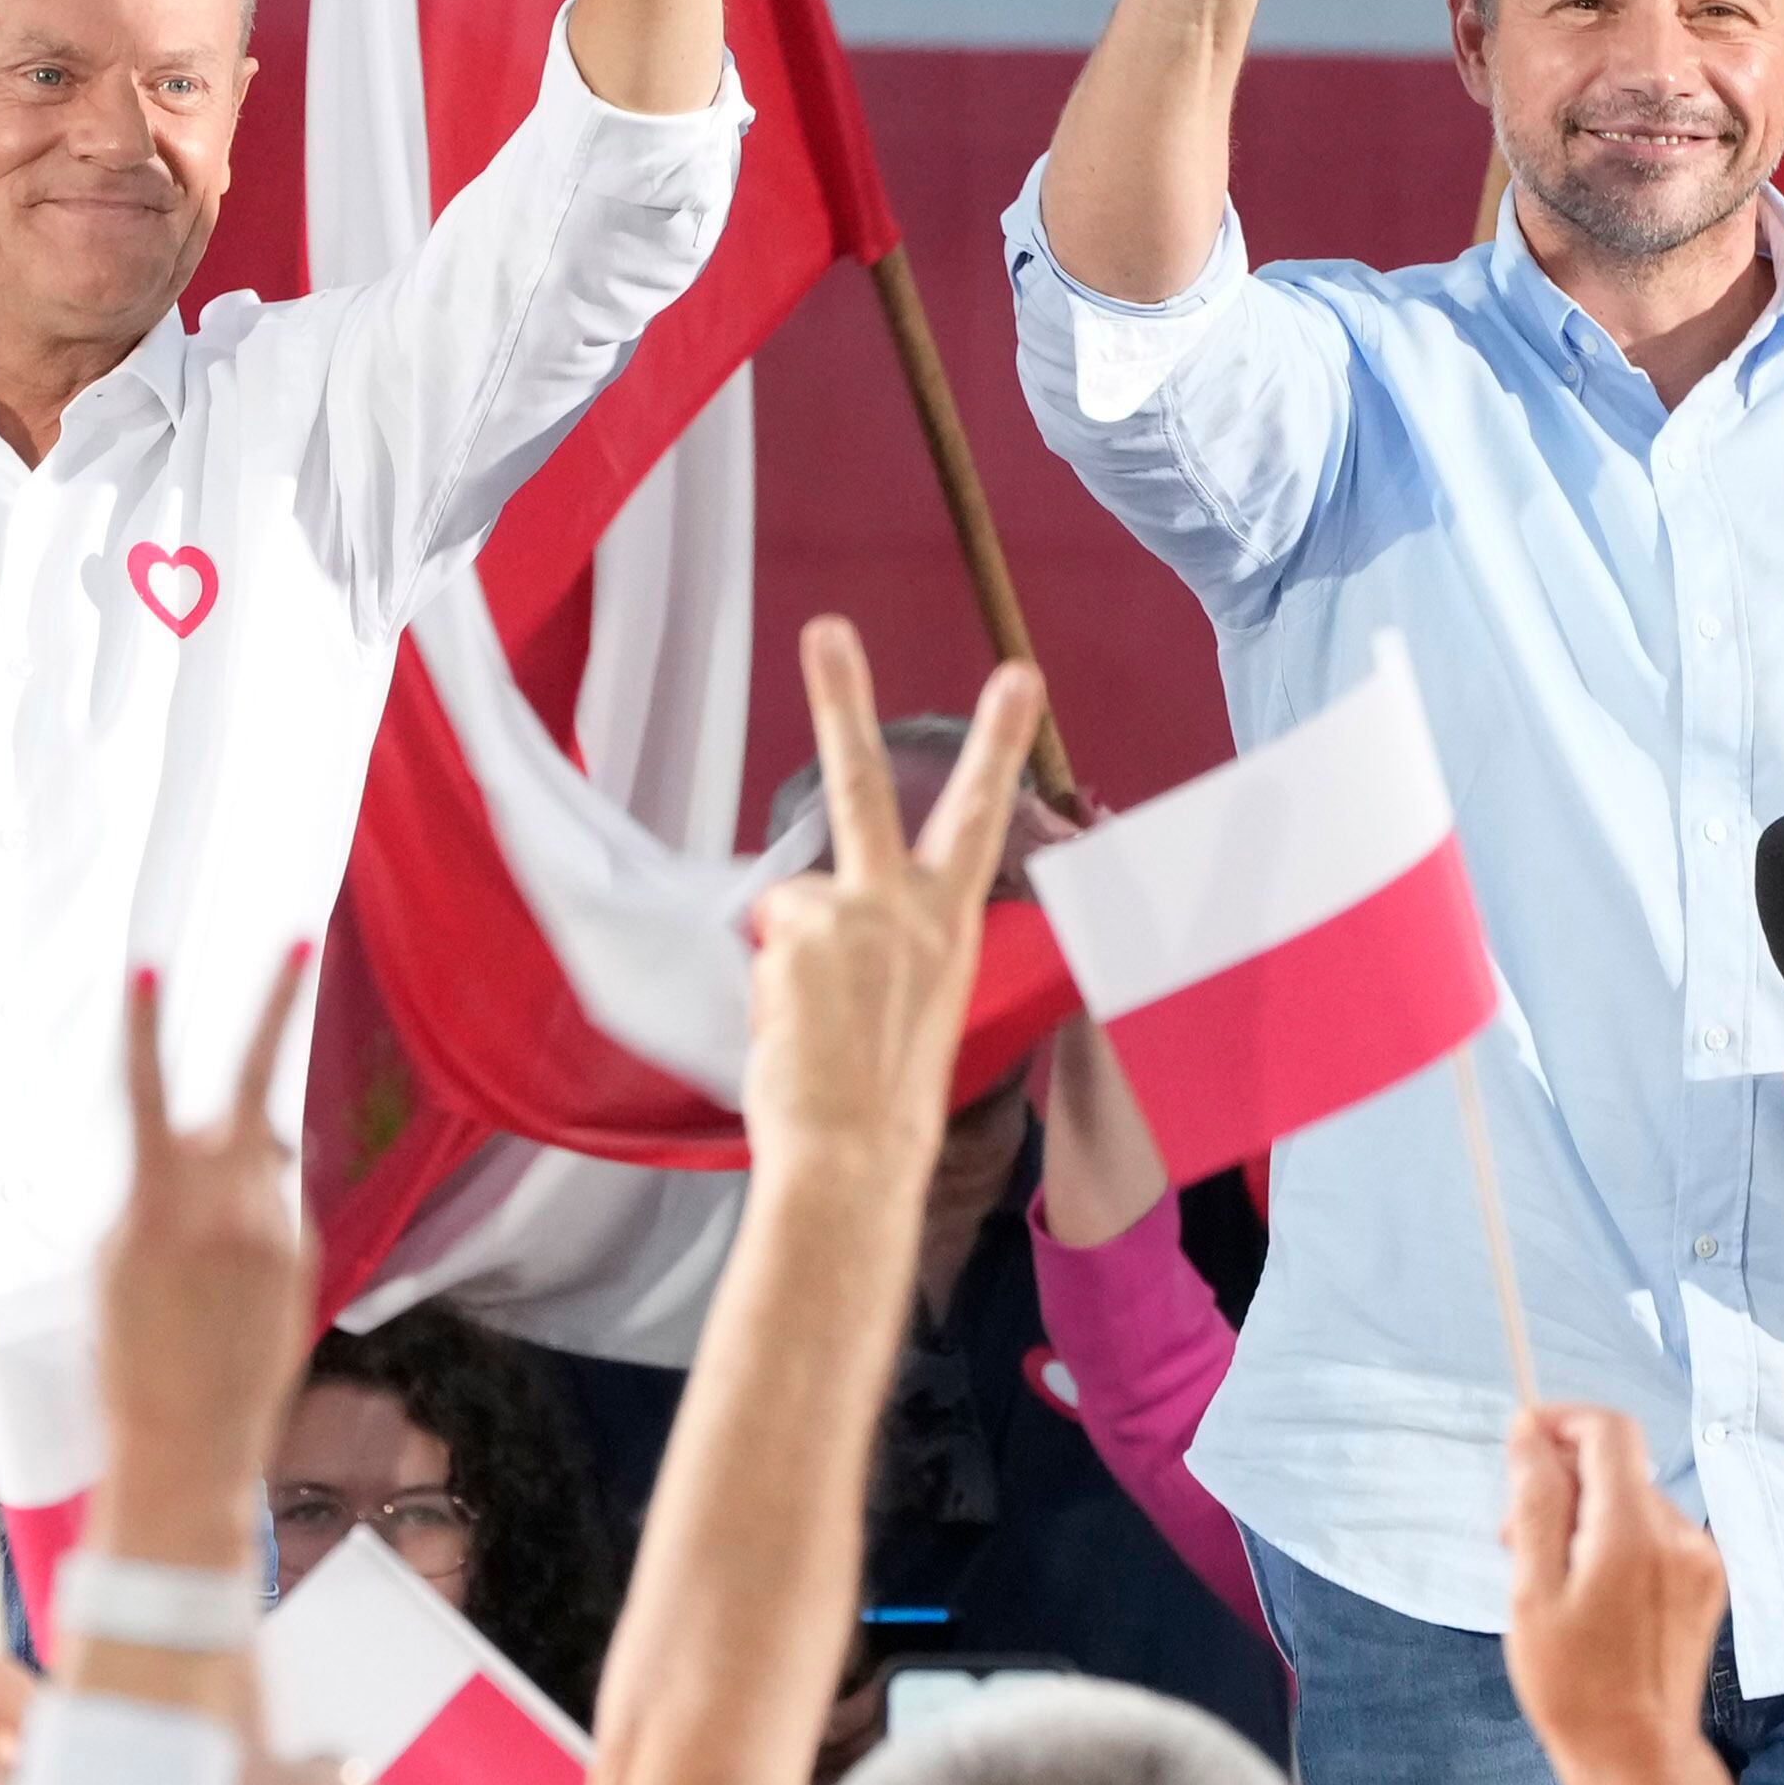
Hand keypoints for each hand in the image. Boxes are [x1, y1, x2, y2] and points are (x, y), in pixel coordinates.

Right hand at [96, 943, 318, 1567]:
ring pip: (262, 1155)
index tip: (147, 966)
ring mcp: (275, 1226)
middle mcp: (226, 1203)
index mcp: (157, 1203)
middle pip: (249, 1088)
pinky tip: (227, 1280)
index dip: (142, 1028)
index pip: (142, 1094)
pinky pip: (277, 1206)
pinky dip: (252, 1217)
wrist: (190, 1444)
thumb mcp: (114, 1263)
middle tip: (299, 940)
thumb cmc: (129, 1360)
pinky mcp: (304, 1254)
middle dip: (273, 1012)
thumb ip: (157, 1190)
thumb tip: (204, 1146)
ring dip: (236, 1166)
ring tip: (203, 1247)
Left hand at [741, 619, 1041, 1183]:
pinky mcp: (801, 933)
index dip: (997, 742)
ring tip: (813, 1025)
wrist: (858, 1157)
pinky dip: (768, 987)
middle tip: (828, 627)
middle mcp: (909, 906)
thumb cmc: (884, 1100)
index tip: (1019, 672)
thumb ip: (880, 939)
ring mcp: (853, 914)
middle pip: (866, 783)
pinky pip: (764, 946)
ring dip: (792, 960)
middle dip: (843, 699)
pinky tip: (792, 1032)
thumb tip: (808, 916)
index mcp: (952, 925)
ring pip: (795, 903)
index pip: (977, 818)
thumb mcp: (912, 1001)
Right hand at [1503, 1407, 1725, 1784]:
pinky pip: (1653, 1533)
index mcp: (1633, 1533)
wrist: (1636, 1755)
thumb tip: (1530, 1431)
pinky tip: (1589, 1590)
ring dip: (1586, 1515)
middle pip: (1617, 1466)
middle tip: (1514, 1535)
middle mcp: (1678, 1535)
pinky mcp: (1707, 1582)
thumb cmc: (1572, 1684)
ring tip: (1549, 1574)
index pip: (1609, 1431)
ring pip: (1632, 1500)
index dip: (1562, 1421)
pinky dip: (1616, 1541)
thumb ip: (1535, 1502)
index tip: (1522, 1442)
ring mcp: (1700, 1559)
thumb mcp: (1533, 1591)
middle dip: (1563, 1480)